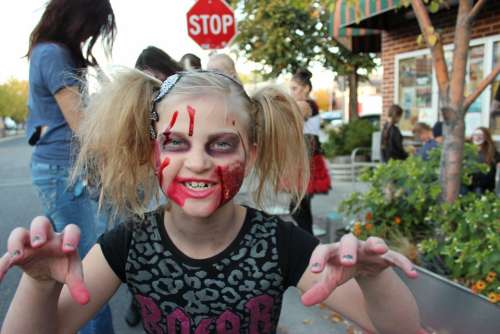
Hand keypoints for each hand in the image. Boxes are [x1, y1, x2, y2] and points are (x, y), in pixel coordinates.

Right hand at [0, 216, 89, 304]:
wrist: (49, 269)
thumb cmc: (63, 267)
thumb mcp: (72, 275)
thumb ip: (78, 285)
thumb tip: (85, 301)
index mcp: (65, 238)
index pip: (71, 230)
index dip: (71, 237)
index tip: (69, 250)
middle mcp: (47, 236)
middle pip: (41, 222)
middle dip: (39, 231)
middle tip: (38, 243)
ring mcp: (30, 243)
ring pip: (20, 233)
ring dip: (16, 243)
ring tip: (17, 256)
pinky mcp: (17, 254)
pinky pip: (6, 257)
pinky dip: (1, 266)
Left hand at [301, 234, 416, 305]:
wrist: (361, 263)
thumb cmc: (342, 269)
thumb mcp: (332, 279)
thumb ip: (321, 289)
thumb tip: (304, 302)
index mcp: (334, 250)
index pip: (323, 250)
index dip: (318, 259)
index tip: (314, 271)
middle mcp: (351, 246)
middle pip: (348, 240)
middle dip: (348, 250)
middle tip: (347, 262)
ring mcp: (369, 248)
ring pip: (373, 242)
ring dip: (377, 245)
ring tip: (381, 250)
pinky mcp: (385, 256)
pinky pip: (396, 257)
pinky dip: (403, 263)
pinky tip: (412, 274)